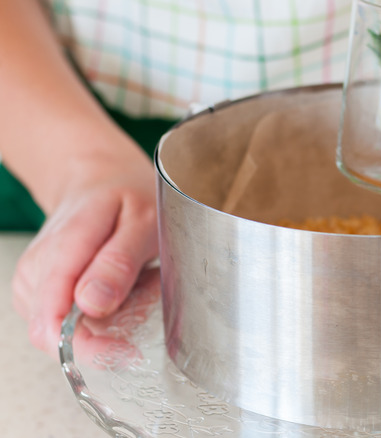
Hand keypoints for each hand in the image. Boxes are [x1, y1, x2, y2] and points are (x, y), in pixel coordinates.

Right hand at [11, 153, 157, 357]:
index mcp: (63, 249)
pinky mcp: (38, 291)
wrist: (98, 179)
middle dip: (103, 336)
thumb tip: (92, 305)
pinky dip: (94, 317)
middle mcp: (38, 269)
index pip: (53, 320)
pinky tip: (113, 291)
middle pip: (54, 334)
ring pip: (61, 333)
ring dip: (101, 325)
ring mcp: (34, 282)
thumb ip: (119, 262)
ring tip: (130, 287)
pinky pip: (63, 323)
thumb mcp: (142, 220)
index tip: (127, 352)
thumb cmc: (126, 196)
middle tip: (140, 304)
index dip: (90, 347)